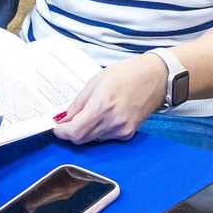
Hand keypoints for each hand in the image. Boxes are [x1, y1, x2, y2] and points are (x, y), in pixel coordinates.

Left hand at [52, 53, 166, 144]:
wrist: (155, 78)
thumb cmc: (127, 74)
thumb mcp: (96, 81)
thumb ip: (79, 102)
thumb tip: (65, 117)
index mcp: (102, 105)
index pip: (75, 131)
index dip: (62, 132)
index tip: (56, 127)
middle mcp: (112, 121)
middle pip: (82, 138)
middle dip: (71, 132)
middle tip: (66, 122)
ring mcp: (121, 130)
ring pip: (93, 138)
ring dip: (85, 131)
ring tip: (87, 114)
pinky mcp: (128, 134)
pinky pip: (106, 137)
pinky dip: (99, 130)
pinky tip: (103, 116)